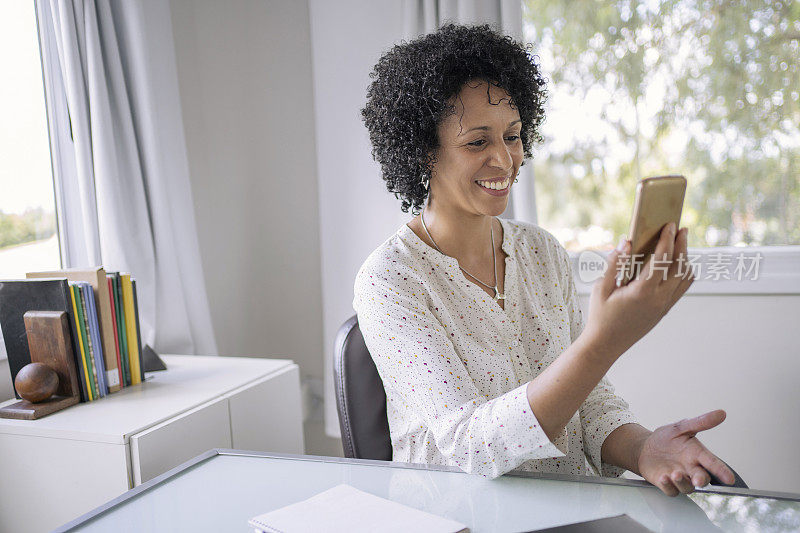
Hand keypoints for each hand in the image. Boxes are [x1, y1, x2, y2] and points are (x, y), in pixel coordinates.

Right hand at [581, 222, 694, 361]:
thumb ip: (615, 263)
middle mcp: (658, 299)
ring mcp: (664, 306)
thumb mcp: (601, 288)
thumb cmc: (600, 316)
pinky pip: (681, 288)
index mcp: (642, 292)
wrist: (605, 344)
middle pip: (680, 266)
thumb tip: (626, 241)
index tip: (670, 225)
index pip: (661, 260)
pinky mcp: (664, 310)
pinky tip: (676, 264)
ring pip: (685, 278)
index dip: (667, 240)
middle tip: (681, 229)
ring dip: (685, 259)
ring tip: (679, 244)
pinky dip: (683, 272)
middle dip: (682, 245)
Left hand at [636, 410, 735, 495]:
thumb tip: (721, 413)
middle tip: (698, 479)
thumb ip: (700, 423)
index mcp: (697, 454)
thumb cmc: (667, 439)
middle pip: (702, 479)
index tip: (729, 478)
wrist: (645, 448)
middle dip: (701, 480)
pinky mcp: (667, 484)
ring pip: (687, 487)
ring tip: (675, 474)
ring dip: (682, 482)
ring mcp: (680, 478)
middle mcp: (691, 468)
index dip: (721, 471)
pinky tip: (663, 478)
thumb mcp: (681, 427)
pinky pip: (670, 490)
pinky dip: (668, 486)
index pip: (712, 463)